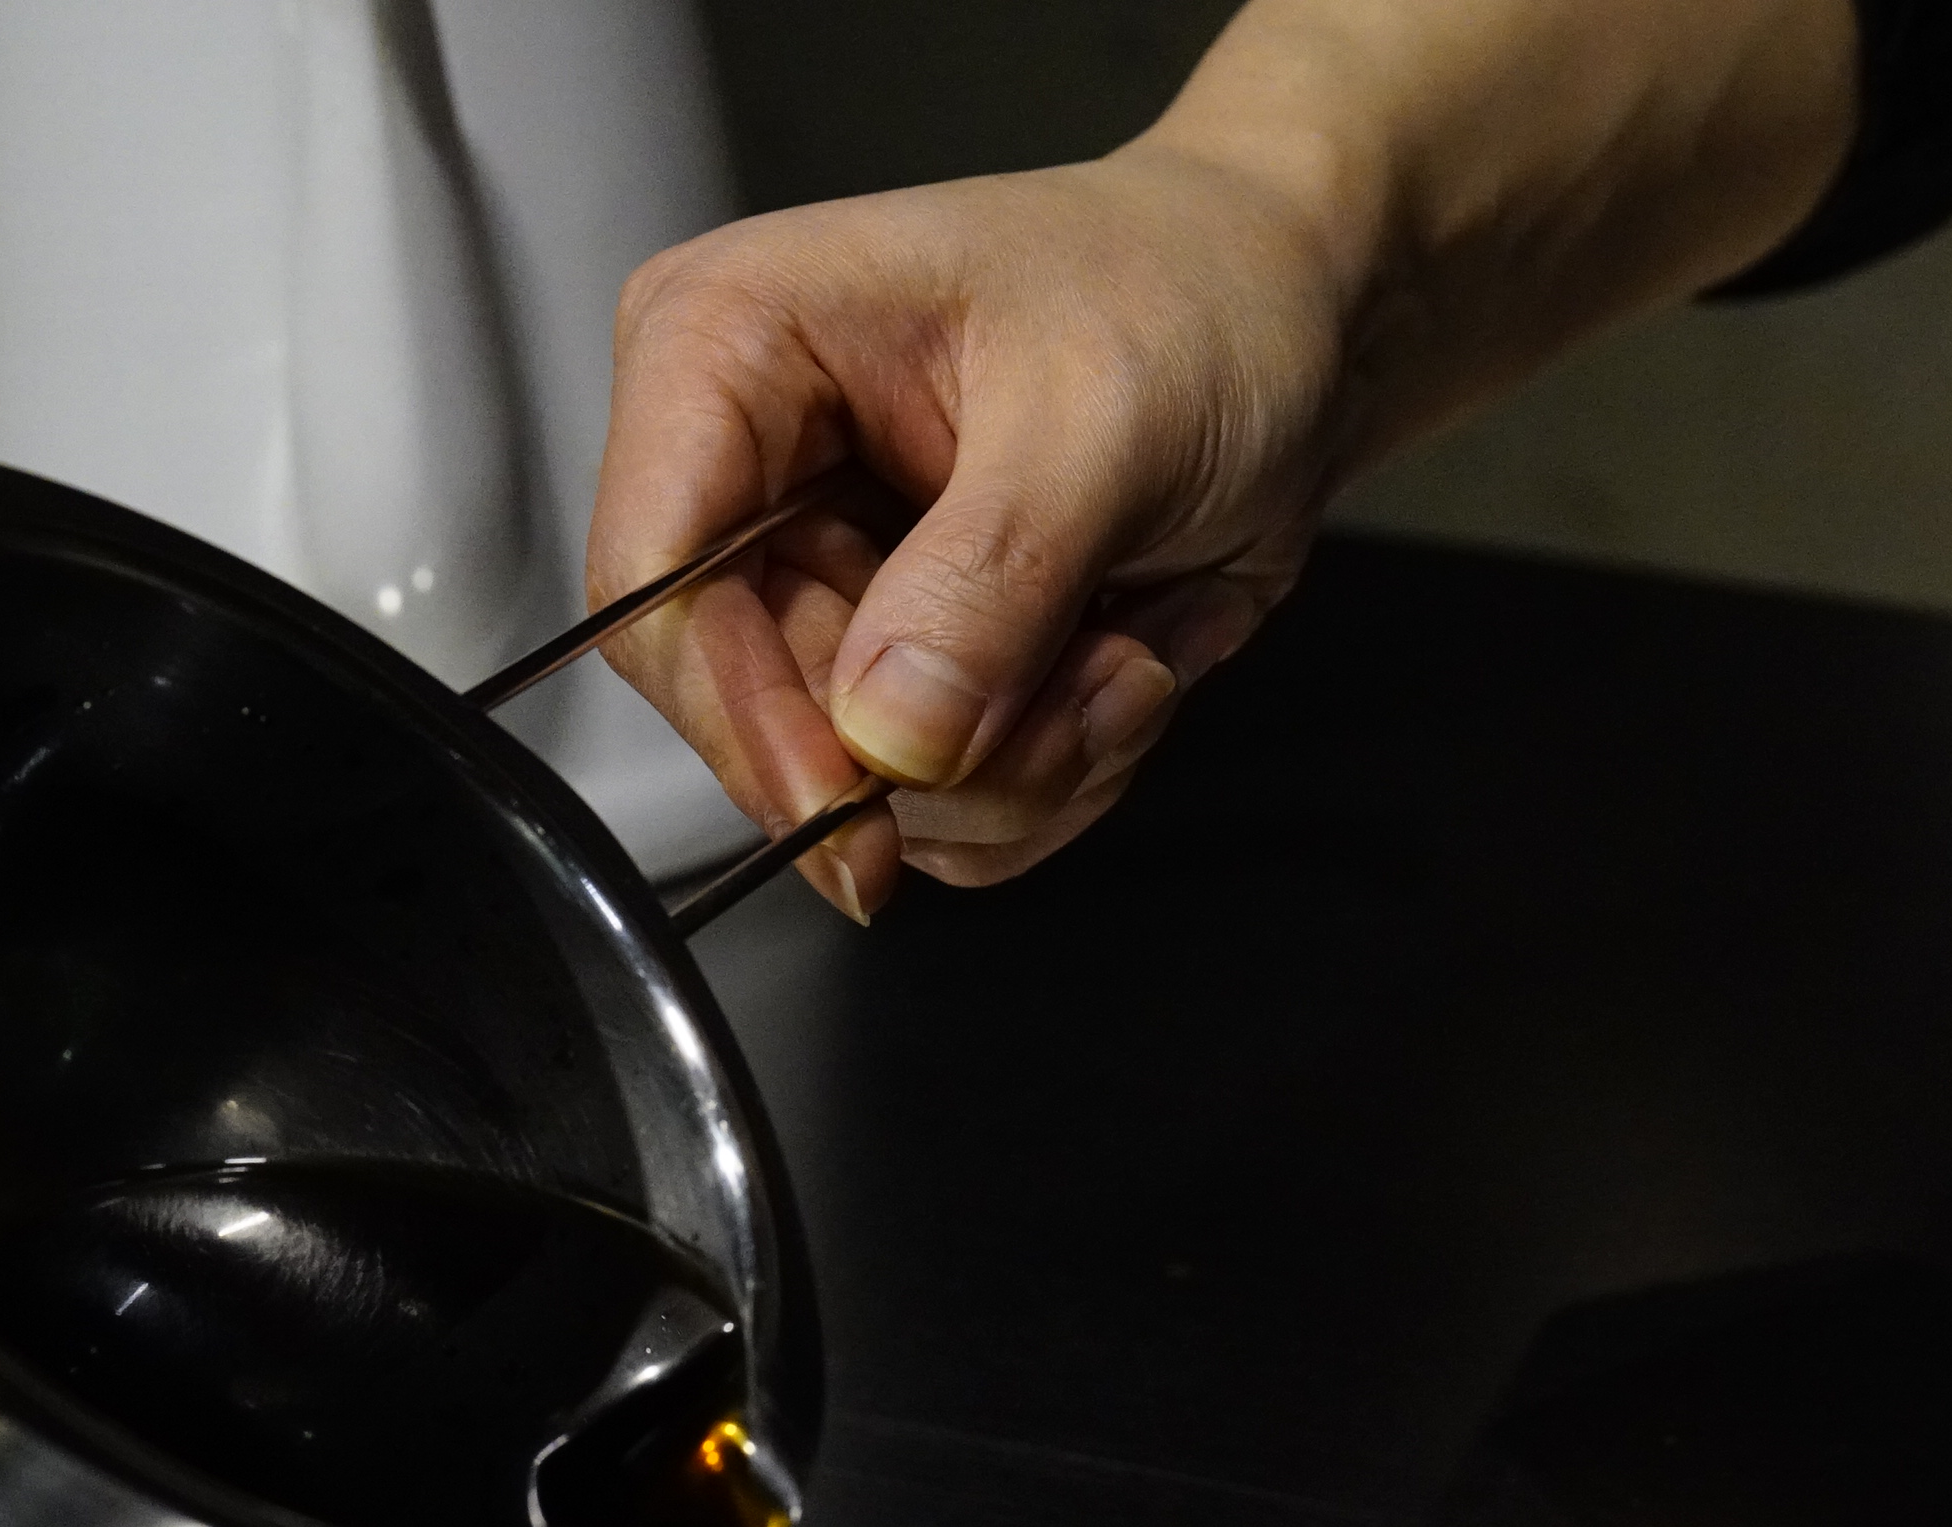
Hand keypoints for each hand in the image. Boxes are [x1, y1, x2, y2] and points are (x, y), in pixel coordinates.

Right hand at [589, 145, 1345, 920]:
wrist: (1297, 319)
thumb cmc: (1193, 295)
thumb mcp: (1102, 424)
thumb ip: (987, 585)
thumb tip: (888, 732)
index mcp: (729, 349)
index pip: (654, 582)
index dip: (743, 716)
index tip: (853, 807)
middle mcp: (758, 475)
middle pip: (766, 715)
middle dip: (951, 749)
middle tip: (1101, 676)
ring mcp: (838, 580)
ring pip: (866, 786)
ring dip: (1026, 764)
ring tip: (1128, 653)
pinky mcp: (917, 663)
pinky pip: (949, 804)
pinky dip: (1057, 770)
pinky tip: (1126, 666)